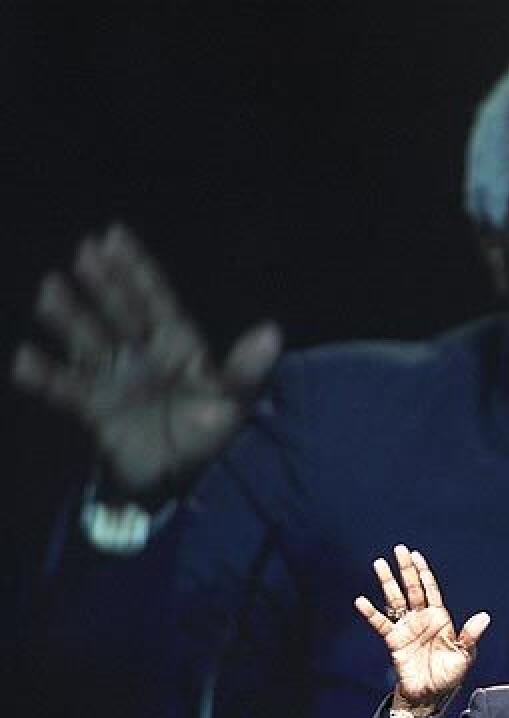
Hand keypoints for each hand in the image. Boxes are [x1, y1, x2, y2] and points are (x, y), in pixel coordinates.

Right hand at [10, 224, 281, 499]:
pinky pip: (66, 388)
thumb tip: (273, 332)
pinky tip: (24, 358)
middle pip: (120, 311)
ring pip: (89, 340)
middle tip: (83, 251)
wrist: (185, 479)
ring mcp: (116, 377)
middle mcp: (143, 353)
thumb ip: (245, 367)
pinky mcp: (95, 407)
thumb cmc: (212, 432)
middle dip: (103, 283)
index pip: (155, 299)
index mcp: (178, 344)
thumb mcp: (233, 399)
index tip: (113, 235)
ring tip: (50, 289)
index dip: (136, 268)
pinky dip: (46, 375)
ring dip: (69, 316)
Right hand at [355, 545, 489, 712]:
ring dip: (388, 583)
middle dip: (406, 569)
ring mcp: (406, 628)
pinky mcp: (394, 641)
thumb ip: (470, 635)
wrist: (430, 696)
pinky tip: (362, 601)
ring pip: (395, 600)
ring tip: (379, 564)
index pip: (430, 589)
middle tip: (398, 549)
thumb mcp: (464, 655)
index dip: (424, 572)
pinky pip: (380, 623)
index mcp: (439, 618)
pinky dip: (371, 612)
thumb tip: (485, 616)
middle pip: (412, 588)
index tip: (416, 555)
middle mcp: (421, 619)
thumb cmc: (449, 676)